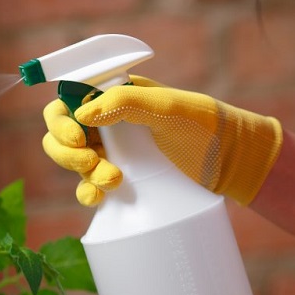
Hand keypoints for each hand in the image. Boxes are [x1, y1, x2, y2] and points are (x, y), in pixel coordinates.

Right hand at [42, 76, 282, 205]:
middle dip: (69, 151)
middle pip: (62, 134)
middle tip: (91, 161)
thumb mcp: (169, 109)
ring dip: (82, 173)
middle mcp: (108, 122)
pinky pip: (89, 186)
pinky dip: (86, 192)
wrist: (232, 164)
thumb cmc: (206, 127)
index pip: (68, 101)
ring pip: (74, 161)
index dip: (61, 119)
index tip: (78, 136)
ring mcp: (113, 152)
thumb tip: (81, 114)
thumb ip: (126, 104)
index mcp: (115, 96)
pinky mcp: (120, 179)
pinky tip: (97, 198)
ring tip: (113, 180)